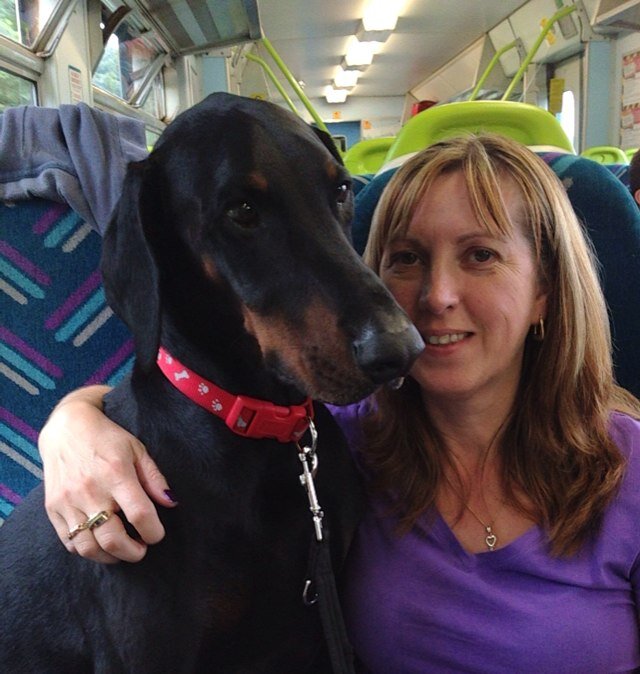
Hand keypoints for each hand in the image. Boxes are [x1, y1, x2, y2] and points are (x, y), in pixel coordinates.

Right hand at [38, 386, 176, 562]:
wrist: (67, 428)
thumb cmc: (108, 438)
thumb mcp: (137, 449)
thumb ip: (154, 478)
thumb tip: (171, 503)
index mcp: (116, 474)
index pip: (140, 515)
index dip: (154, 532)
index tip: (157, 534)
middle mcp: (91, 490)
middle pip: (113, 539)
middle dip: (133, 552)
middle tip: (141, 549)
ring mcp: (68, 501)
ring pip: (89, 547)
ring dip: (110, 557)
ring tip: (122, 550)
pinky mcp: (53, 508)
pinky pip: (69, 542)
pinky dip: (87, 550)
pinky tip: (100, 543)